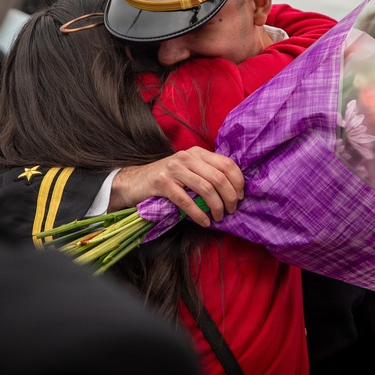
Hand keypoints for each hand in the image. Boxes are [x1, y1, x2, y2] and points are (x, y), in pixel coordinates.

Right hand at [109, 147, 244, 226]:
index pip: (227, 163)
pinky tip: (204, 222)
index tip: (241, 197)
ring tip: (219, 217)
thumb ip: (207, 173)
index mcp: (197, 153)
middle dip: (230, 197)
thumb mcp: (188, 170)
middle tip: (231, 211)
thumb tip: (233, 190)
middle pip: (219, 177)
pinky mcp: (162, 183)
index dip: (238, 181)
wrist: (134, 182)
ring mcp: (174, 169)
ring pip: (206, 188)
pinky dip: (198, 214)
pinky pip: (186, 200)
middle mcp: (187, 157)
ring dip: (216, 207)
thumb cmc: (166, 179)